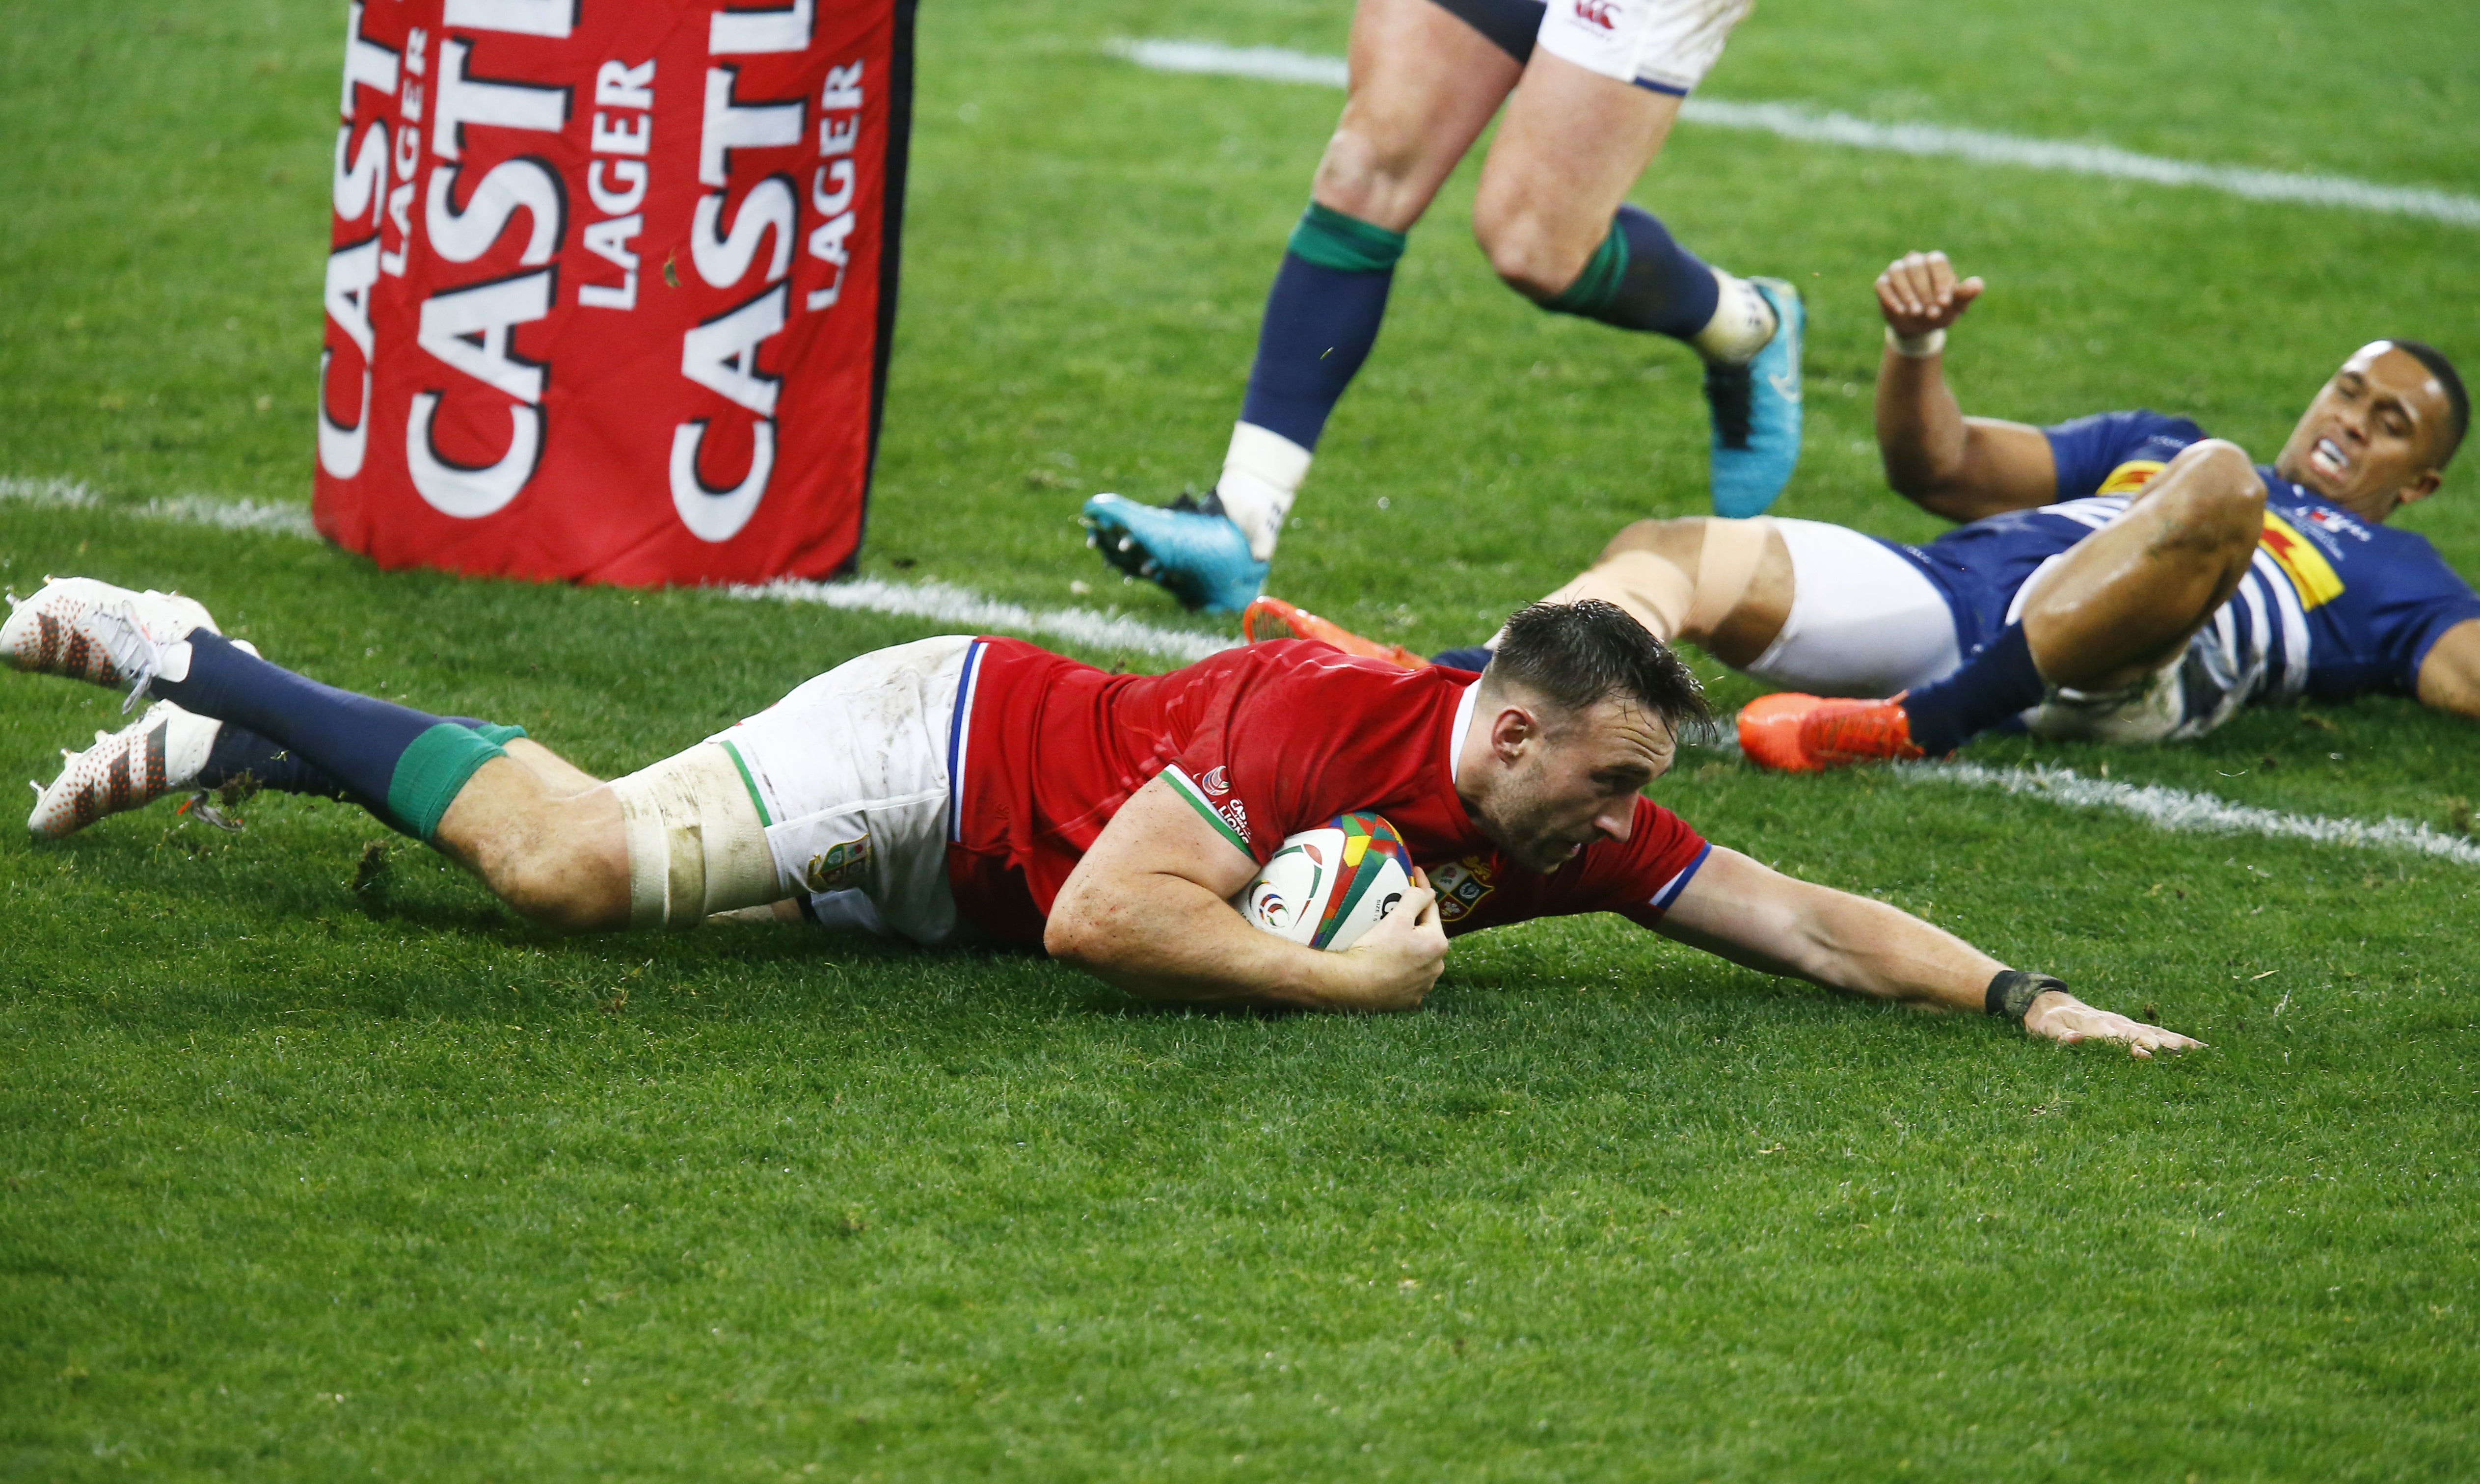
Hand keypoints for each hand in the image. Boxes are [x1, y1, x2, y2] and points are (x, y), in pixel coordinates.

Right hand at [1329, 867, 1447, 1011]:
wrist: (1351, 984)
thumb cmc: (1375, 949)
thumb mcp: (1397, 918)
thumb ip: (1416, 899)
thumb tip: (1428, 890)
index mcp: (1438, 944)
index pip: (1431, 909)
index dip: (1422, 889)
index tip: (1415, 874)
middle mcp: (1437, 966)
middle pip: (1426, 934)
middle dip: (1415, 921)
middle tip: (1396, 910)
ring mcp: (1424, 985)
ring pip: (1418, 956)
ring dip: (1410, 946)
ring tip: (1391, 937)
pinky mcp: (1410, 999)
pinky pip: (1409, 976)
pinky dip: (1402, 967)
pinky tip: (1389, 962)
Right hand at [1876, 250, 1984, 335]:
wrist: (1918, 325)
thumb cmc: (1940, 309)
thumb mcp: (1955, 305)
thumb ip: (1965, 294)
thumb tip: (1978, 284)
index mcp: (1935, 261)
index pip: (1936, 262)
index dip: (1941, 281)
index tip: (1945, 303)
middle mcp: (1915, 261)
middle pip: (1916, 266)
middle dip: (1924, 291)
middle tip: (1932, 313)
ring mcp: (1896, 270)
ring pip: (1897, 272)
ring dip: (1907, 293)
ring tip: (1916, 312)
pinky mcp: (1882, 282)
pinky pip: (1883, 285)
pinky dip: (1891, 297)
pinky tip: (1901, 311)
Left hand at [2022, 991, 2204, 1059]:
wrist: (2049, 1003)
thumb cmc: (2047, 1021)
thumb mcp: (2046, 1030)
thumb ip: (2060, 1037)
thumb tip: (2074, 1040)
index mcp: (2096, 1025)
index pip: (2118, 1037)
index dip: (2132, 1046)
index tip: (2149, 1055)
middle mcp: (2116, 1022)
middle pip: (2145, 1033)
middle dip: (2165, 1044)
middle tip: (2191, 1055)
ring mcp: (2126, 1023)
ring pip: (2157, 1032)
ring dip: (2178, 1041)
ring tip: (2204, 1052)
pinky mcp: (2131, 1026)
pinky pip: (2157, 1031)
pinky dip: (2177, 1039)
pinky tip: (2197, 1048)